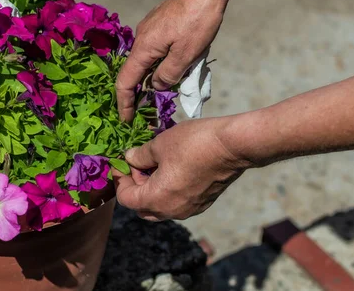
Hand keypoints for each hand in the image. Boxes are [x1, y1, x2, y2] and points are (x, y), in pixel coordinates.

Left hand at [113, 117, 252, 219]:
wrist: (234, 146)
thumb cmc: (193, 143)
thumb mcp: (159, 144)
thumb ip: (139, 156)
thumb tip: (129, 159)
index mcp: (157, 199)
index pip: (126, 199)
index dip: (119, 180)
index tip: (121, 162)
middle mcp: (172, 210)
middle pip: (141, 207)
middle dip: (135, 186)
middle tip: (137, 163)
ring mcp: (189, 209)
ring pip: (160, 206)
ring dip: (151, 188)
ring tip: (154, 163)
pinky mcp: (203, 203)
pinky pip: (176, 203)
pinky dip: (167, 190)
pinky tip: (172, 168)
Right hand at [116, 0, 230, 121]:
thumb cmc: (198, 19)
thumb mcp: (186, 55)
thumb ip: (168, 75)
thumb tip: (156, 85)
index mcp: (143, 48)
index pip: (125, 82)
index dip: (124, 104)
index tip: (126, 121)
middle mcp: (141, 38)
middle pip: (134, 72)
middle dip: (139, 94)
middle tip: (150, 112)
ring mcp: (150, 29)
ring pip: (147, 60)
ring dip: (153, 78)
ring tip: (167, 92)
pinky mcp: (161, 23)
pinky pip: (155, 50)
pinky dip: (160, 64)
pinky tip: (176, 68)